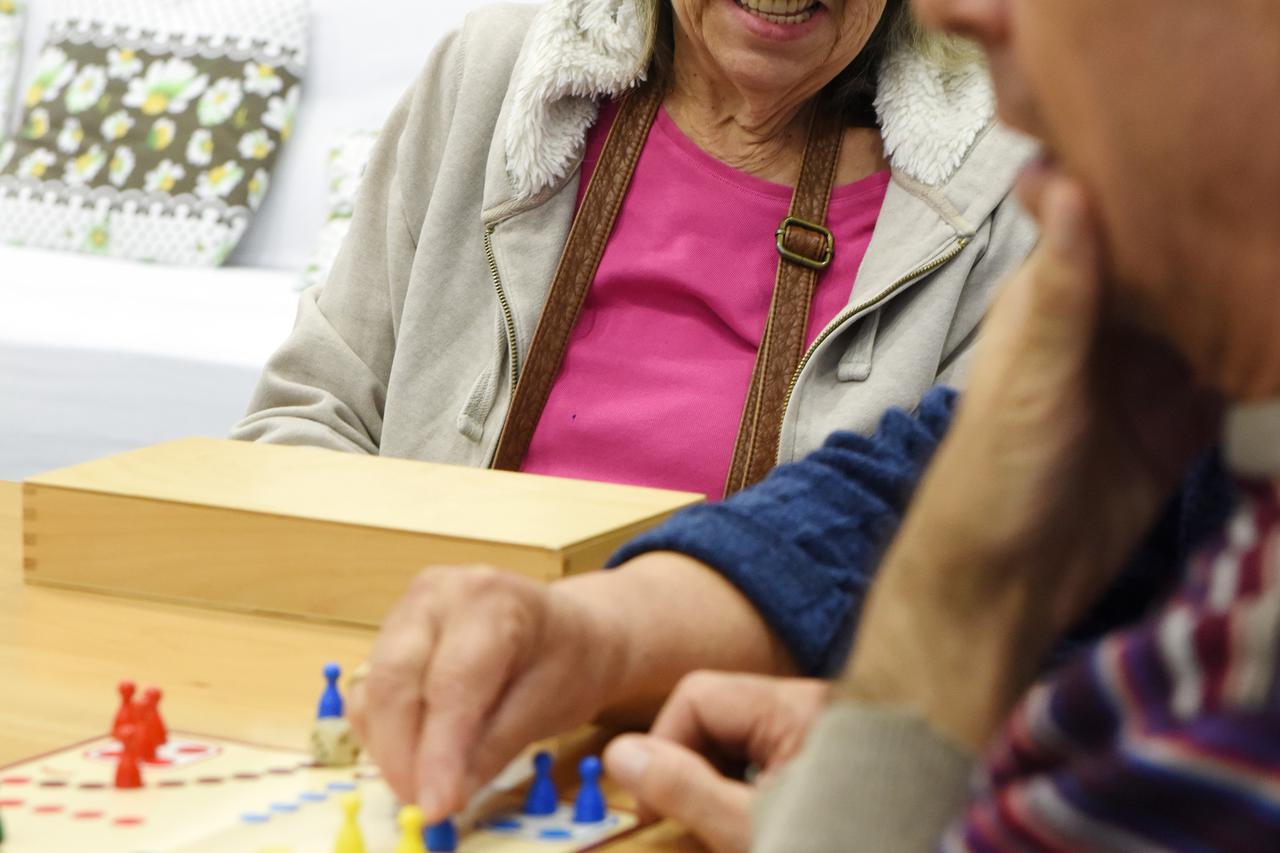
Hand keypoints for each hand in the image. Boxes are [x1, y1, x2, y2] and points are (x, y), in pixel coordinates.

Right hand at [348, 566, 624, 819]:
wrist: (565, 631)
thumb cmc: (565, 661)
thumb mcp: (548, 705)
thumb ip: (493, 748)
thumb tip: (445, 797)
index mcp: (489, 600)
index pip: (452, 683)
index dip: (438, 751)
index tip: (436, 806)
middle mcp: (437, 593)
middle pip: (395, 680)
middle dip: (403, 754)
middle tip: (425, 807)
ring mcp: (406, 610)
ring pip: (374, 689)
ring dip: (390, 748)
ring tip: (426, 785)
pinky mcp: (388, 635)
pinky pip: (368, 691)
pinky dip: (383, 733)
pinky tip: (415, 755)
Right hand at [604, 673, 828, 852]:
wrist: (916, 850)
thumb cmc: (846, 842)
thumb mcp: (752, 828)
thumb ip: (684, 788)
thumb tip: (621, 755)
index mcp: (797, 707)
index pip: (698, 697)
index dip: (663, 747)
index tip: (655, 805)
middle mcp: (814, 706)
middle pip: (719, 716)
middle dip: (692, 768)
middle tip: (688, 824)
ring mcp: (826, 733)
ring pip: (742, 742)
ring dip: (719, 783)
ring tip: (726, 830)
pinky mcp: (833, 761)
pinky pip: (771, 760)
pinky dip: (750, 791)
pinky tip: (757, 825)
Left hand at [844, 174, 1221, 745]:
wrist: (1004, 583)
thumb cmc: (994, 469)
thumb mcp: (1031, 373)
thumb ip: (1062, 286)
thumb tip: (1067, 175)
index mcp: (1057, 298)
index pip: (1114, 221)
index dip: (1160, 180)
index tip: (1223, 120)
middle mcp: (1106, 329)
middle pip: (1175, 268)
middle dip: (1225, 234)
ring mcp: (1149, 379)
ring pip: (1212, 320)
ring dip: (1251, 295)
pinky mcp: (1181, 431)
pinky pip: (1234, 385)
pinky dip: (1264, 364)